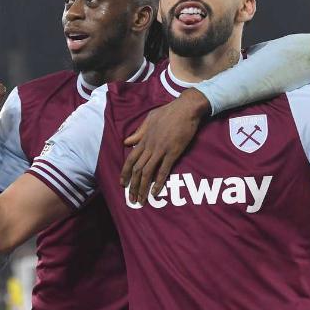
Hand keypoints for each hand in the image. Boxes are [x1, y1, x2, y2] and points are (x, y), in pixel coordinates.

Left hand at [120, 88, 209, 202]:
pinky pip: (163, 170)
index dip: (125, 172)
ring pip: (147, 172)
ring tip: (141, 200)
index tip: (123, 184)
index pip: (130, 159)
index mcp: (144, 139)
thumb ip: (139, 132)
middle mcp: (150, 146)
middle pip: (137, 169)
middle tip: (131, 199)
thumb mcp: (149, 119)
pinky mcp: (173, 153)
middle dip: (133, 186)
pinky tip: (155, 192)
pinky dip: (158, 183)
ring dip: (142, 188)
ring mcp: (161, 150)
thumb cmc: (169, 112)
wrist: (186, 108)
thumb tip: (126, 142)